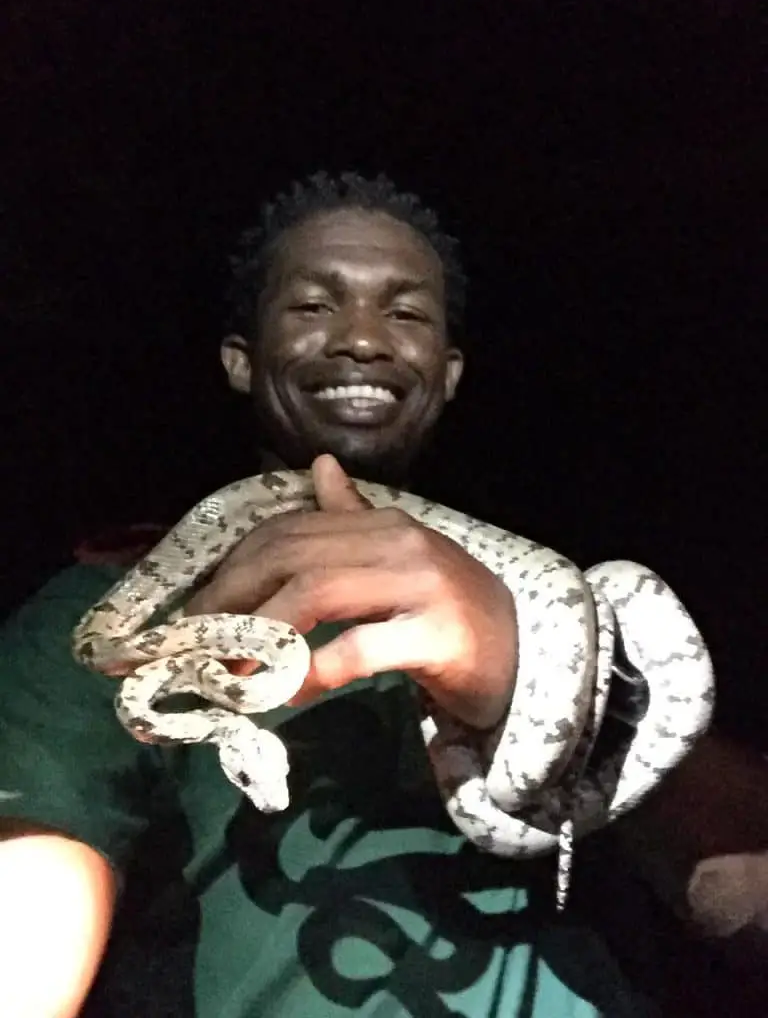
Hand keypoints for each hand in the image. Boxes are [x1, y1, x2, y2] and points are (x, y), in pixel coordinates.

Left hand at [185, 455, 517, 728]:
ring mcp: (423, 585)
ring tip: (229, 674)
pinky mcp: (440, 634)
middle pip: (293, 558)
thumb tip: (319, 467)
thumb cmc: (449, 613)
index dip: (233, 572)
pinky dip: (316, 669)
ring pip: (319, 594)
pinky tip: (290, 692)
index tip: (193, 614)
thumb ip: (354, 517)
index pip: (288, 534)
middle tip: (193, 648)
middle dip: (233, 601)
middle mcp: (399, 543)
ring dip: (262, 634)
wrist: (526, 655)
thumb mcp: (399, 560)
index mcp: (381, 525)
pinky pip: (362, 648)